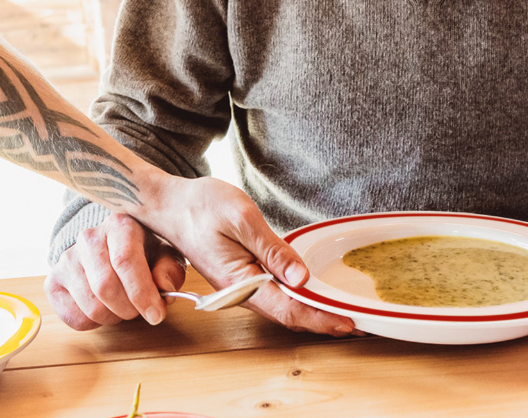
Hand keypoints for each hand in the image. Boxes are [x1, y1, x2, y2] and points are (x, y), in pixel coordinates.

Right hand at [45, 213, 186, 329]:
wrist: (110, 248)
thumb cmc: (142, 253)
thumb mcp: (164, 256)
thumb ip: (169, 270)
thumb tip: (163, 288)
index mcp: (119, 224)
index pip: (125, 259)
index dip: (142, 292)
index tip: (156, 314)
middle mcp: (88, 237)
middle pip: (105, 286)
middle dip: (128, 308)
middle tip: (139, 310)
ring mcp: (67, 258)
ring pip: (91, 306)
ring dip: (113, 316)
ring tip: (121, 305)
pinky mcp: (53, 281)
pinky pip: (74, 317)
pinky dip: (93, 323)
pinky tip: (102, 306)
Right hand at [136, 175, 355, 336]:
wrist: (169, 205)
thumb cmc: (200, 206)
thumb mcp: (241, 218)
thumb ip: (273, 249)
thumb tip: (302, 278)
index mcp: (240, 281)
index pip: (288, 310)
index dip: (321, 318)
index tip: (349, 322)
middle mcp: (240, 291)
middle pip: (288, 315)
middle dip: (323, 320)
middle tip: (358, 321)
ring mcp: (240, 286)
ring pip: (282, 307)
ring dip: (311, 310)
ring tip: (342, 309)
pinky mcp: (241, 277)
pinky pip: (273, 295)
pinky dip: (297, 297)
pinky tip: (312, 292)